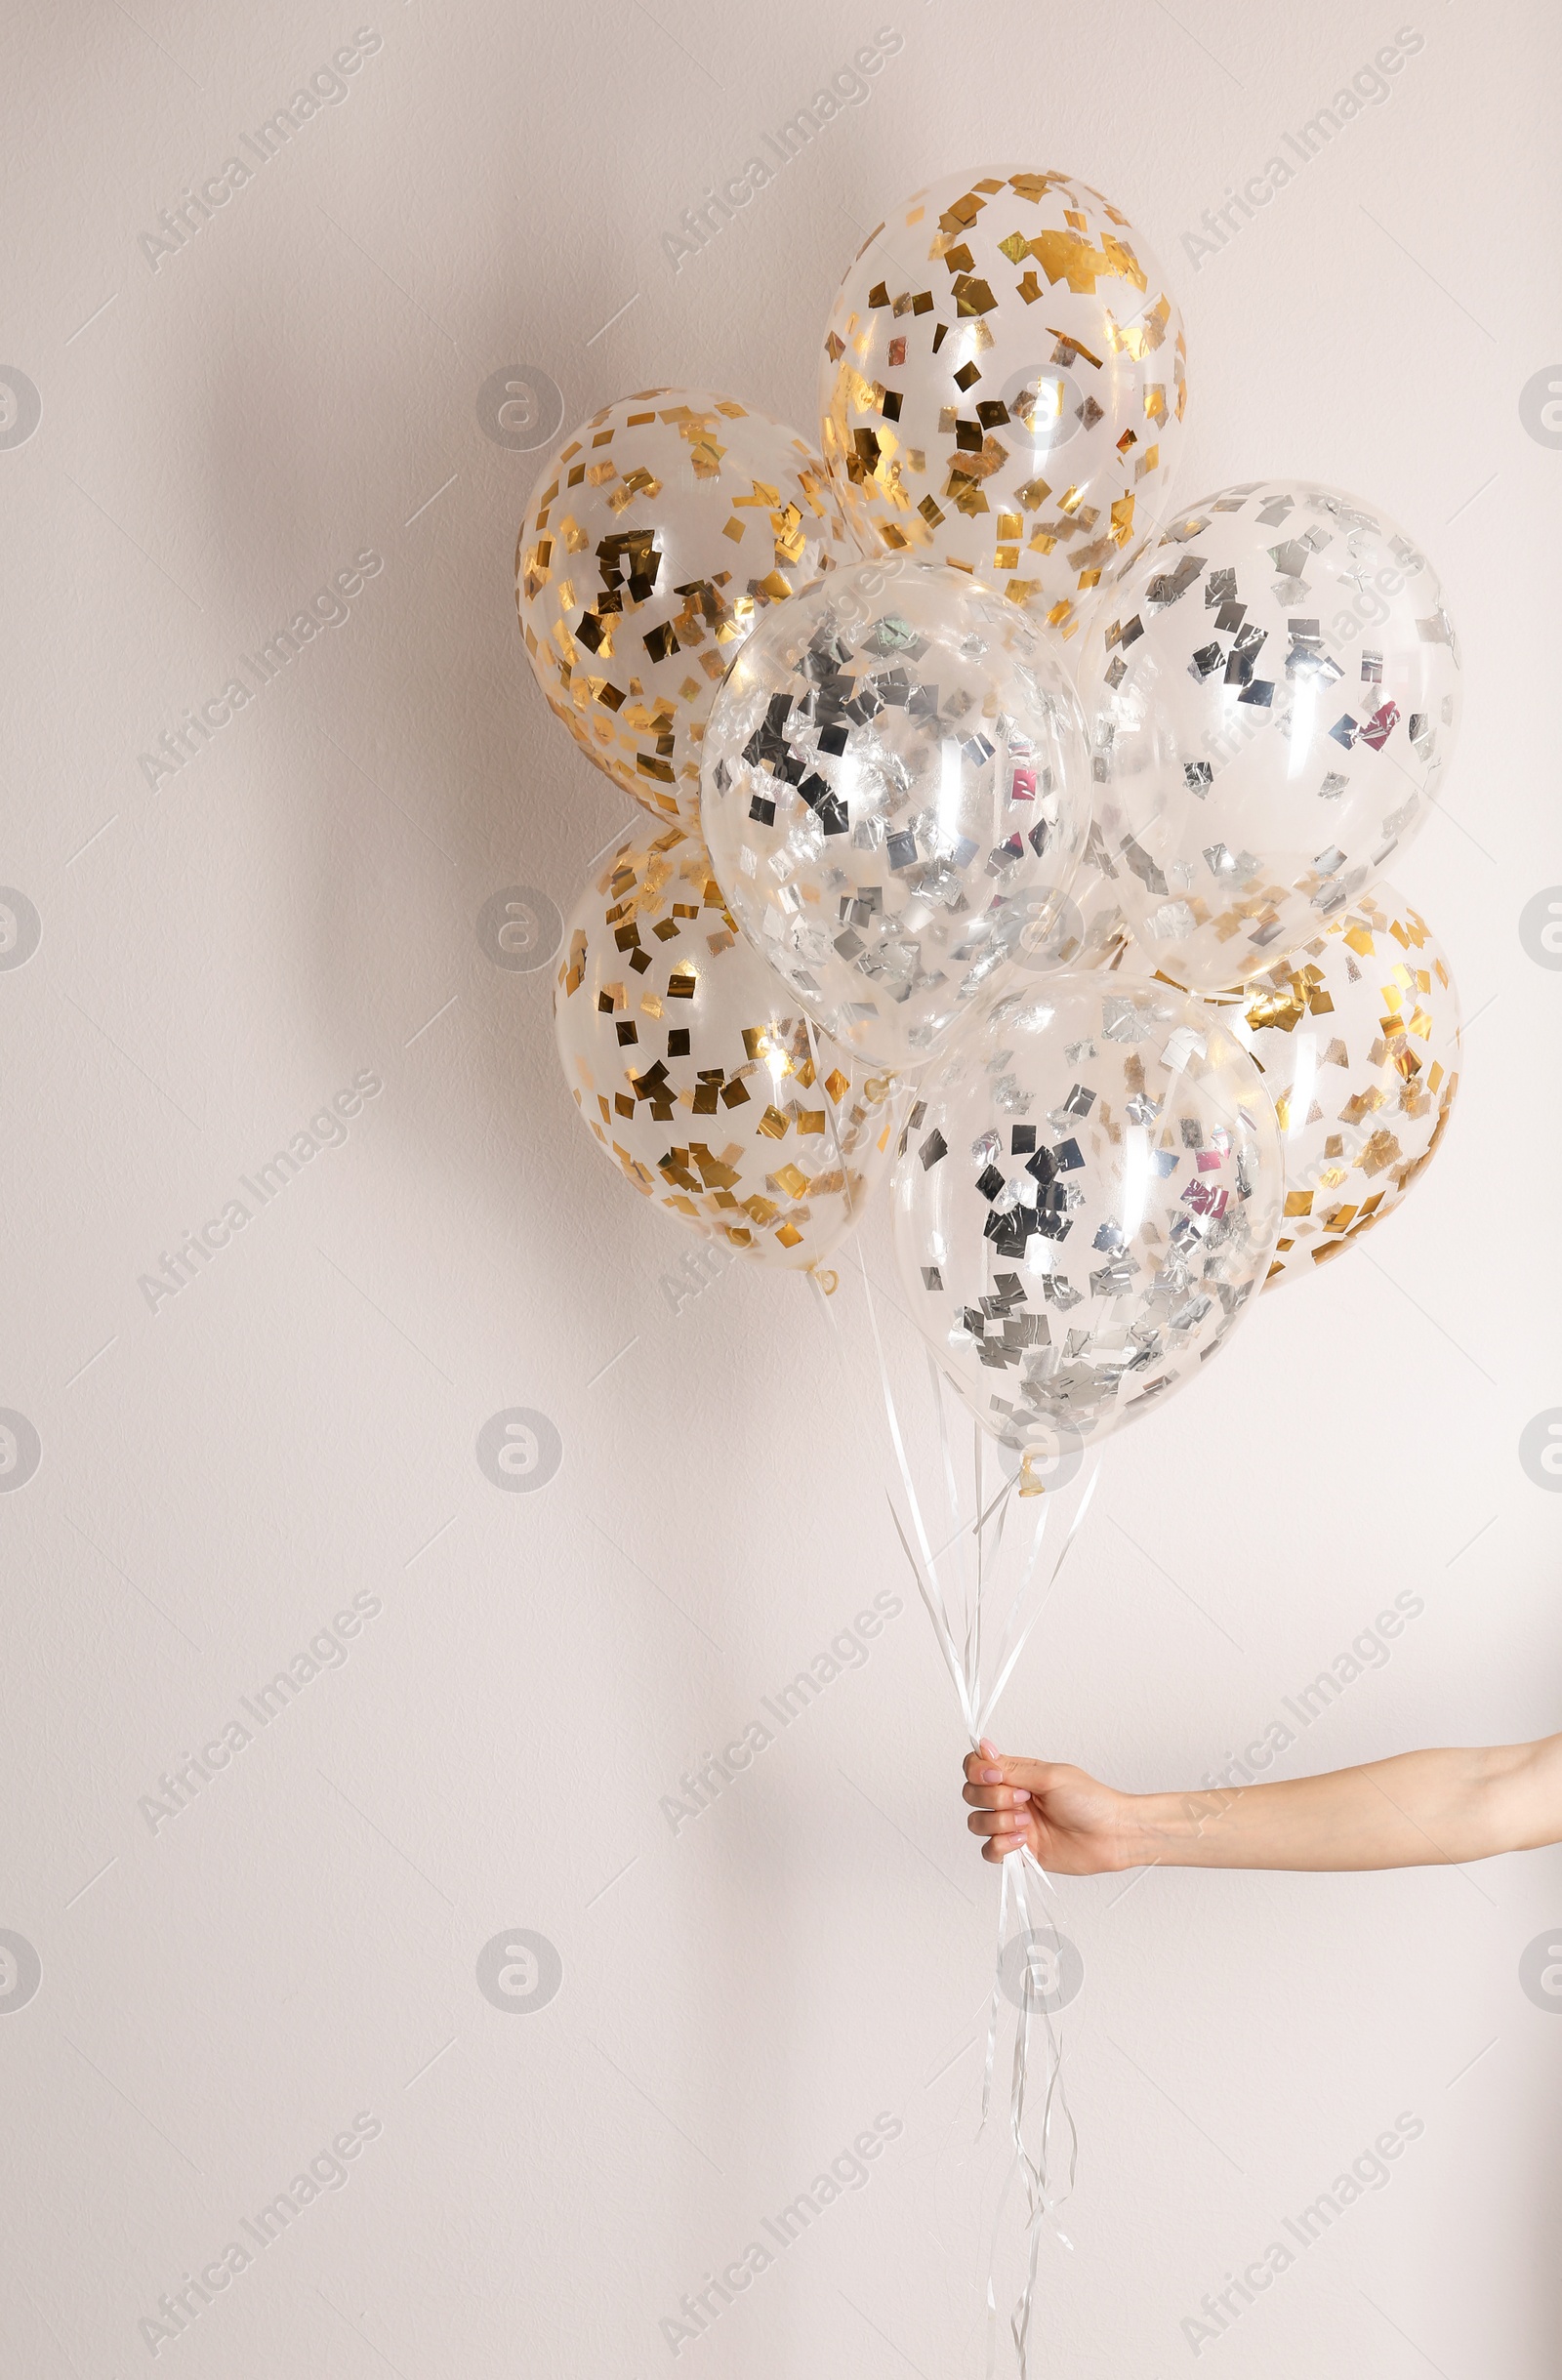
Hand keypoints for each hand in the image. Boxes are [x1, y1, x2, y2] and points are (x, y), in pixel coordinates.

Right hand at [962, 1739, 1136, 1873]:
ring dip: (997, 1822)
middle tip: (1023, 1799)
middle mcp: (1011, 1799)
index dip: (977, 1771)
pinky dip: (1000, 1846)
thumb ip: (1013, 1768)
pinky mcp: (1019, 1851)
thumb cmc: (1090, 1801)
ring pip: (976, 1822)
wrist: (1112, 1835)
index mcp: (1018, 1775)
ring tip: (1026, 1823)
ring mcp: (1013, 1826)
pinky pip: (989, 1851)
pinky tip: (1023, 1841)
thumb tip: (983, 1746)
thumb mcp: (1050, 1776)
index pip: (976, 1767)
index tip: (995, 1776)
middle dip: (992, 1797)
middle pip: (971, 1794)